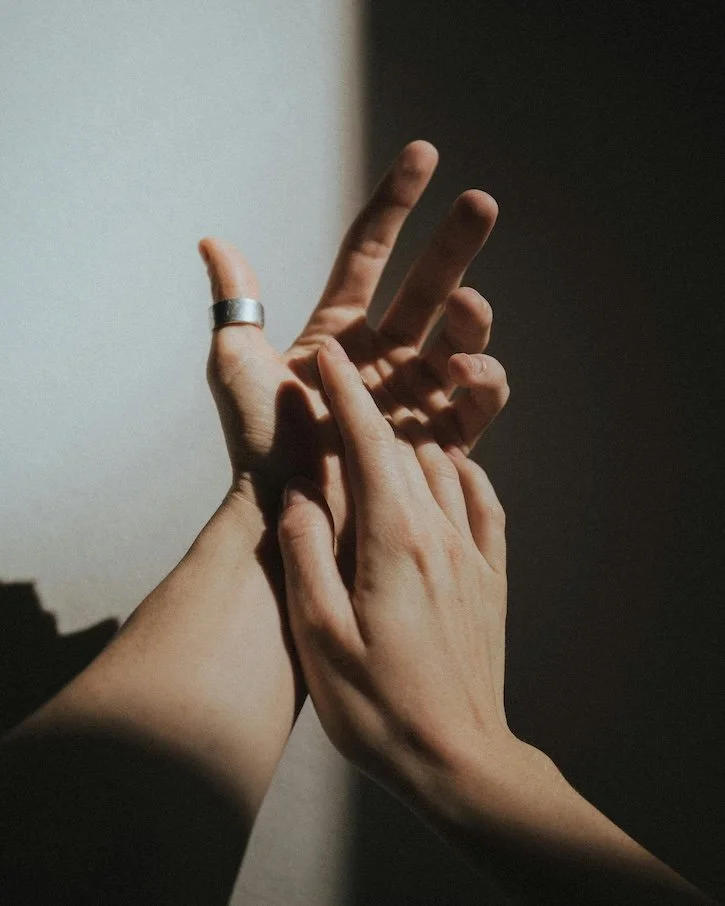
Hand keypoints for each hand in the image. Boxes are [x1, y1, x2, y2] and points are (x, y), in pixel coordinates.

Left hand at [200, 141, 508, 521]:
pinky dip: (483, 380)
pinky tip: (465, 369)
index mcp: (338, 331)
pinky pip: (478, 401)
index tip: (424, 153)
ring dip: (474, 318)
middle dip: (456, 243)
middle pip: (428, 284)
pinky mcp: (438, 438)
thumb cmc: (259, 444)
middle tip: (482, 203)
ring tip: (469, 307)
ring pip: (463, 338)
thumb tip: (212, 239)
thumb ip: (235, 302)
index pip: (371, 252)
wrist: (287, 513)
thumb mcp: (236, 364)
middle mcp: (382, 358)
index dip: (396, 202)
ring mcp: (413, 395)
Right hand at [277, 337, 510, 800]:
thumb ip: (307, 556)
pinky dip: (465, 476)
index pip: (370, 446)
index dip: (349, 395)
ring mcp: (473, 557)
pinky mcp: (491, 581)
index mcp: (395, 543)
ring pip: (446, 471)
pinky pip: (485, 506)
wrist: (458, 760)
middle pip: (406, 450)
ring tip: (387, 423)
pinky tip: (454, 472)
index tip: (332, 357)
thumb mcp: (320, 638)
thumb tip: (299, 496)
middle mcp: (441, 536)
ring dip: (414, 438)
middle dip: (374, 408)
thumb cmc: (380, 709)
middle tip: (347, 383)